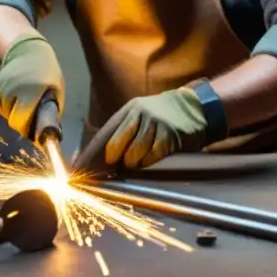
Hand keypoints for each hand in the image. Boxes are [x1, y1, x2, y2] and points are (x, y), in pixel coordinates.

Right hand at [0, 34, 64, 138]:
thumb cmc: (47, 73)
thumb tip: (46, 135)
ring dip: (15, 112)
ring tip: (26, 98)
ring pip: (6, 113)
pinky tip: (17, 94)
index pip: (20, 121)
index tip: (33, 129)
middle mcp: (13, 89)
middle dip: (22, 121)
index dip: (26, 129)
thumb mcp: (56, 90)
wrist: (28, 51)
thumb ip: (51, 112)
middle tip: (32, 113)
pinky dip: (8, 105)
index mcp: (31, 91)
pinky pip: (1, 105)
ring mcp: (2, 87)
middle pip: (12, 119)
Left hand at [84, 87, 207, 170]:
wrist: (193, 106)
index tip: (83, 170)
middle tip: (117, 165)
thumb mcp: (140, 115)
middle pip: (116, 144)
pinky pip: (152, 155)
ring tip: (135, 162)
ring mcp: (155, 123)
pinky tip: (149, 159)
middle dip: (114, 159)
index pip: (105, 134)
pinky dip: (148, 161)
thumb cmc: (161, 117)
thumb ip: (123, 131)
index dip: (93, 154)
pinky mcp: (169, 135)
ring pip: (134, 152)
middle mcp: (139, 114)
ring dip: (133, 163)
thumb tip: (100, 156)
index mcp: (129, 110)